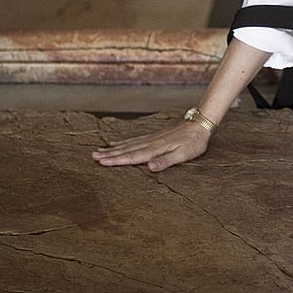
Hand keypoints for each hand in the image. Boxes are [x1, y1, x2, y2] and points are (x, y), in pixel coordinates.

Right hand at [92, 122, 209, 171]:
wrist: (200, 125)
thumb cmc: (194, 143)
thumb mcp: (183, 155)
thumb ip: (166, 161)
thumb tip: (150, 167)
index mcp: (156, 149)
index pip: (133, 156)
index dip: (117, 160)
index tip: (102, 162)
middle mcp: (150, 143)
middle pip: (126, 150)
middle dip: (109, 154)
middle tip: (92, 157)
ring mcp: (151, 138)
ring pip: (128, 144)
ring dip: (112, 149)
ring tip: (98, 151)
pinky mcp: (153, 137)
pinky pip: (134, 140)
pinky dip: (122, 142)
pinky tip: (114, 144)